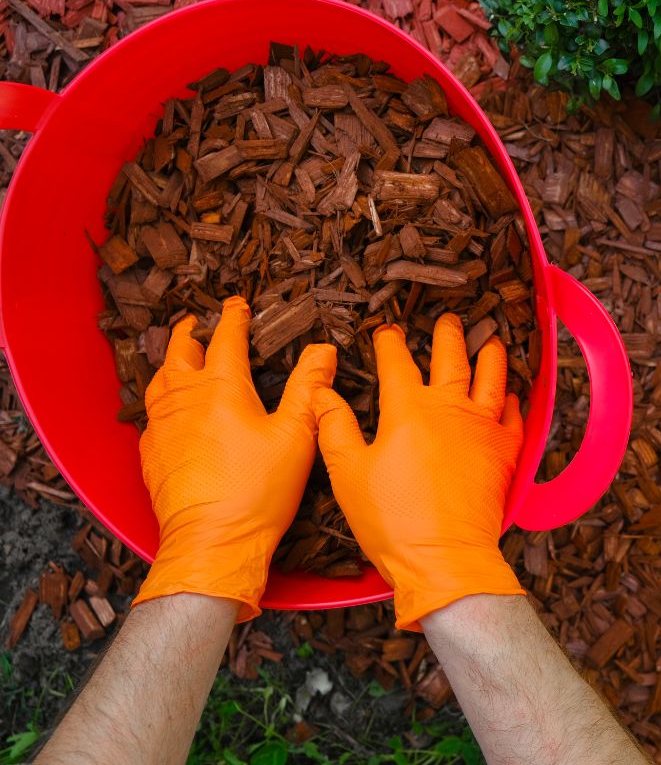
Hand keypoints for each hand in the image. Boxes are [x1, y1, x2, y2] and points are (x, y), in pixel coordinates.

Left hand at [134, 296, 335, 620]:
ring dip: (171, 361)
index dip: (234, 317)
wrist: (212, 541)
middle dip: (191, 331)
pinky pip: (152, 413)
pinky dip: (162, 397)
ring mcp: (163, 426)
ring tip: (181, 356)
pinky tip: (171, 408)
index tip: (239, 304)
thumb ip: (310, 389)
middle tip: (199, 321)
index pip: (227, 339)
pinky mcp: (152, 453)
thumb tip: (323, 350)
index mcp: (222, 388)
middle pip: (181, 351)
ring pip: (160, 379)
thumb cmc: (257, 492)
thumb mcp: (296, 437)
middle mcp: (185, 399)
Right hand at [313, 313, 523, 628]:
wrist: (444, 557)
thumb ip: (335, 427)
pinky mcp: (505, 452)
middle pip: (452, 358)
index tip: (387, 332)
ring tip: (492, 341)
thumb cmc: (392, 520)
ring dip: (491, 356)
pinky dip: (513, 401)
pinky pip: (514, 416)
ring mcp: (483, 428)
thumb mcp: (347, 472)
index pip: (397, 363)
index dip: (390, 344)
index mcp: (408, 408)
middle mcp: (450, 408)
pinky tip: (512, 396)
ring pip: (492, 378)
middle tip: (450, 320)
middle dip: (448, 335)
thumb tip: (322, 394)